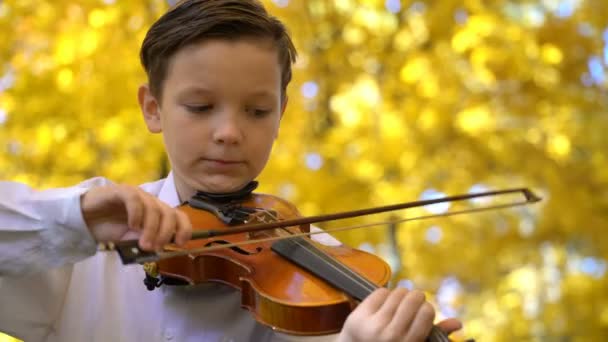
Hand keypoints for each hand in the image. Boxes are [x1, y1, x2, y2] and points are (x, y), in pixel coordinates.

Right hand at [80, 184, 191, 250]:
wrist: (84, 218)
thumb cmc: (110, 229)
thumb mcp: (132, 242)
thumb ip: (145, 244)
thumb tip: (159, 251)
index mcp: (157, 214)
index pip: (179, 217)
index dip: (184, 229)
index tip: (180, 243)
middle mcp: (151, 203)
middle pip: (169, 213)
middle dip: (166, 233)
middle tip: (155, 248)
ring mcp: (137, 196)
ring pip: (154, 208)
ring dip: (151, 229)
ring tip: (143, 244)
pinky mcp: (121, 191)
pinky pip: (134, 199)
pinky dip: (137, 214)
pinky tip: (132, 226)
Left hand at [337, 288, 461, 341]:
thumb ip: (434, 334)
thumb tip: (458, 323)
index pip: (426, 312)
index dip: (426, 307)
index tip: (422, 311)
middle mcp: (391, 336)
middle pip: (413, 298)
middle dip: (415, 297)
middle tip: (412, 302)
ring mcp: (373, 326)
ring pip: (397, 293)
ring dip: (401, 294)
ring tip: (398, 303)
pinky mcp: (358, 317)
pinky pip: (380, 292)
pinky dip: (385, 295)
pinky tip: (384, 304)